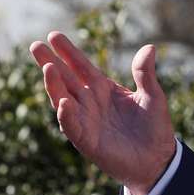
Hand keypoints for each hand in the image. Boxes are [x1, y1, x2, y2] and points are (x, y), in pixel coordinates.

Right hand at [29, 32, 176, 194]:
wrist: (158, 159)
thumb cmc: (154, 127)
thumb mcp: (152, 96)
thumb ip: (145, 73)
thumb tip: (150, 47)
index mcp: (104, 89)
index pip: (82, 67)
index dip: (68, 52)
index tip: (53, 35)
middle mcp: (90, 102)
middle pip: (66, 79)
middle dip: (50, 63)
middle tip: (35, 45)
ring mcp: (86, 120)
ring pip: (63, 100)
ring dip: (54, 85)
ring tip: (47, 67)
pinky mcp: (87, 141)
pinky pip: (72, 126)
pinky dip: (67, 115)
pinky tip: (63, 103)